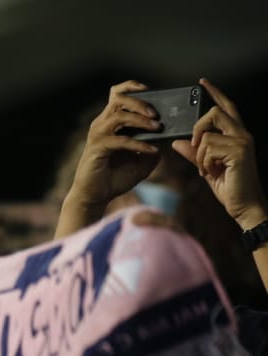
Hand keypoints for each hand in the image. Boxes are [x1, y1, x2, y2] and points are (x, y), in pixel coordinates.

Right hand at [66, 80, 162, 211]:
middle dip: (140, 102)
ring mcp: (98, 135)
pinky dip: (139, 143)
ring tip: (157, 127)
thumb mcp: (141, 161)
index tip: (151, 91)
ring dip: (141, 119)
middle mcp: (101, 124)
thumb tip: (167, 141)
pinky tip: (151, 150)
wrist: (94, 197)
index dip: (132, 87)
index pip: (117, 94)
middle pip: (119, 98)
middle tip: (156, 114)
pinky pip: (121, 140)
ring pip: (119, 115)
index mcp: (110, 122)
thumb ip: (152, 148)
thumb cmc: (113, 178)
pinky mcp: (97, 148)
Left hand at [172, 77, 267, 230]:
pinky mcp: (238, 151)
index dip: (215, 93)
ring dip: (199, 156)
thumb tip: (177, 142)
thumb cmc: (229, 187)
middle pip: (214, 113)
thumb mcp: (206, 168)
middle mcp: (242, 134)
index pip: (226, 107)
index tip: (202, 83)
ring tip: (206, 169)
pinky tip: (211, 173)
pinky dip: (203, 163)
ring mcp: (242, 141)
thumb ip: (193, 153)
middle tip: (193, 146)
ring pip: (206, 135)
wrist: (244, 206)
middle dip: (197, 128)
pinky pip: (207, 149)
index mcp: (236, 135)